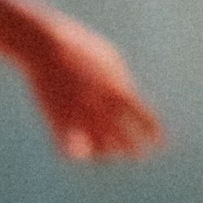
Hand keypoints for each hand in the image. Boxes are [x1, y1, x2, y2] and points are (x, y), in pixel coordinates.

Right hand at [22, 15, 164, 164]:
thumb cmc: (80, 49)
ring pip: (100, 152)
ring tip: (108, 150)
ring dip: (106, 153)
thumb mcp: (110, 61)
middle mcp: (102, 108)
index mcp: (119, 91)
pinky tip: (82, 150)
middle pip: (126, 143)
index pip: (146, 122)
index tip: (159, 144)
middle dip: (133, 152)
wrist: (44, 47)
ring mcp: (79, 117)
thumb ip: (124, 83)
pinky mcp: (58, 122)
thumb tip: (133, 100)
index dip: (155, 136)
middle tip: (135, 155)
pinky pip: (72, 153)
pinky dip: (79, 155)